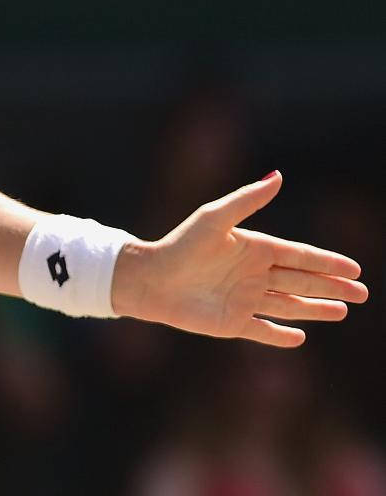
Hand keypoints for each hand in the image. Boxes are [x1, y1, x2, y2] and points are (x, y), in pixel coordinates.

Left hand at [113, 170, 368, 346]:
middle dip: (332, 286)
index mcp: (253, 248)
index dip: (327, 261)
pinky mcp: (232, 324)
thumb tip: (278, 175)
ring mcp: (244, 300)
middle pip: (301, 282)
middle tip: (363, 292)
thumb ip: (248, 200)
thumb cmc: (181, 245)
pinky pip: (263, 331)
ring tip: (342, 310)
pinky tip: (300, 338)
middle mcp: (253, 275)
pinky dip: (281, 336)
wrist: (149, 279)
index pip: (299, 256)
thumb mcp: (214, 218)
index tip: (354, 267)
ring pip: (289, 306)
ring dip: (315, 309)